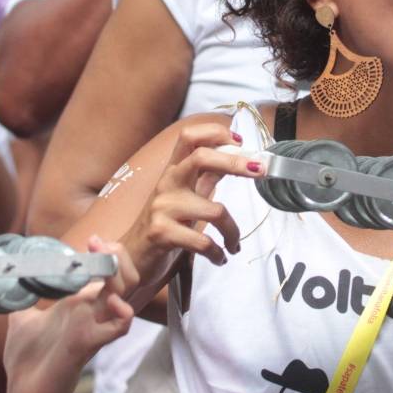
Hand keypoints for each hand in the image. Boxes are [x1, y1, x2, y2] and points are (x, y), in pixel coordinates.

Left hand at [2, 236, 136, 392]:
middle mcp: (90, 312)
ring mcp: (92, 327)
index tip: (90, 240)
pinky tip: (116, 305)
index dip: (106, 253)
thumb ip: (21, 297)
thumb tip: (5, 278)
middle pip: (125, 278)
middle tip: (97, 244)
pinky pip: (117, 328)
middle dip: (117, 256)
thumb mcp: (21, 319)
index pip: (107, 272)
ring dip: (118, 276)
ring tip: (103, 261)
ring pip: (125, 296)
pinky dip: (123, 315)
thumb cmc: (27, 359)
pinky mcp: (87, 344)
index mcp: (78, 304)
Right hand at [119, 122, 259, 285]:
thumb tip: (232, 154)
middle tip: (260, 171)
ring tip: (233, 244)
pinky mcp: (162, 234)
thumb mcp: (185, 197)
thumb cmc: (162, 226)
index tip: (240, 142)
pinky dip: (218, 252)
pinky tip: (219, 257)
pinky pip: (203, 242)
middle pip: (201, 157)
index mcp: (173, 171)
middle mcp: (166, 184)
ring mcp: (162, 208)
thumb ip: (205, 176)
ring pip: (214, 210)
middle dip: (235, 163)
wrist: (131, 259)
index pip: (189, 137)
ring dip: (233, 232)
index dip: (216, 133)